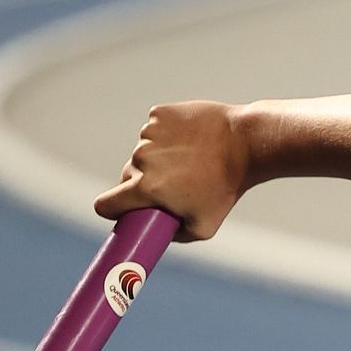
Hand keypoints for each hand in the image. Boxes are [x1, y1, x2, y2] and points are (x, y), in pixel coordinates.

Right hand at [94, 101, 251, 241]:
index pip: (106, 204)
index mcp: (146, 189)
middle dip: (141, 185)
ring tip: (186, 162)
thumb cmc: (225, 190)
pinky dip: (165, 136)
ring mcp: (150, 133)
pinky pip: (153, 130)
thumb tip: (154, 234)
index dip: (111, 210)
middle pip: (126, 177)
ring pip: (142, 152)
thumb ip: (174, 236)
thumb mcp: (203, 228)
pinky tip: (187, 141)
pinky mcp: (159, 114)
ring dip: (155, 159)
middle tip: (170, 188)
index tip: (119, 211)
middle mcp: (141, 159)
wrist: (244, 144)